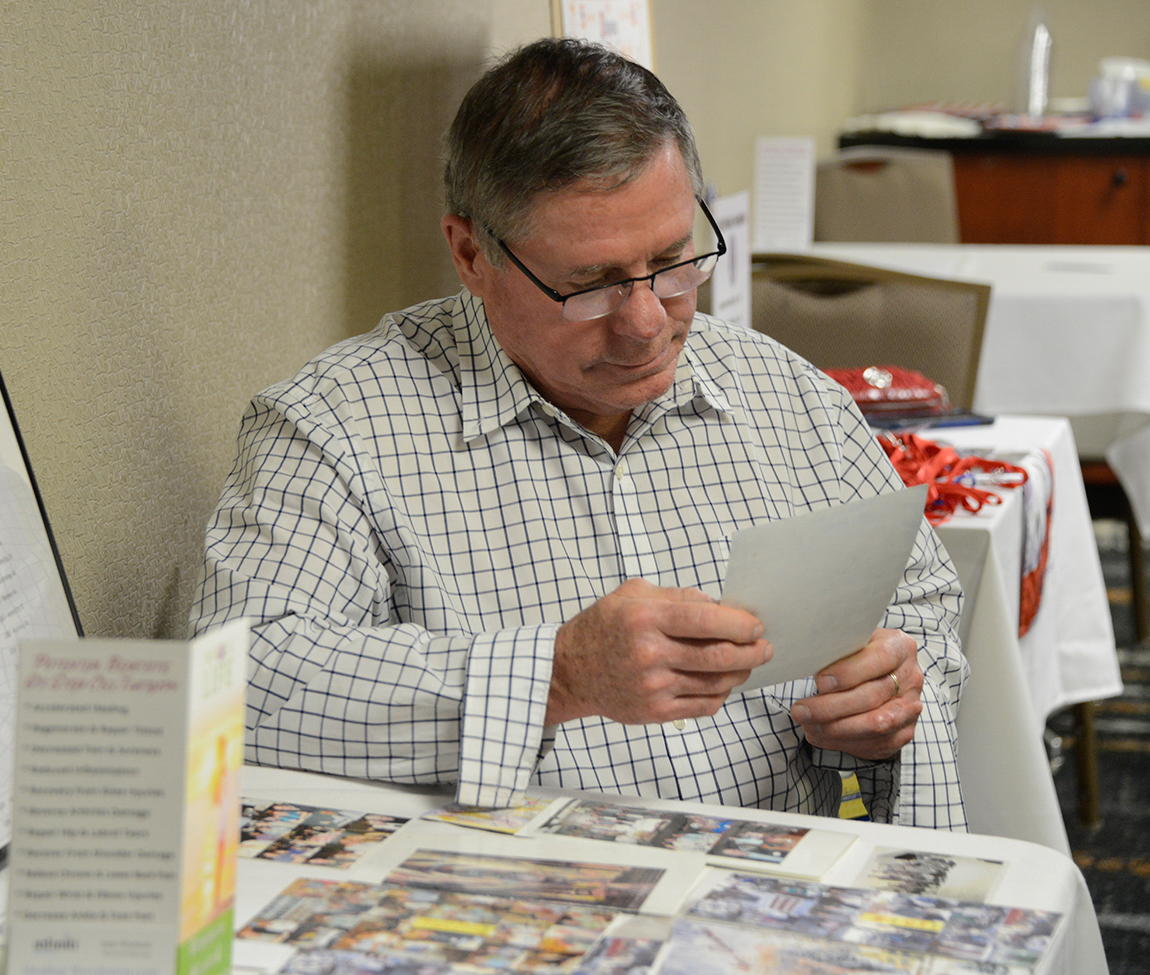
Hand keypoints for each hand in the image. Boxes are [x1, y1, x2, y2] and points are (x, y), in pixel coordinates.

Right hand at [547, 579, 770, 725]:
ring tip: (746, 664)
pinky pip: (702, 706)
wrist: (570, 671)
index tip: (755, 626)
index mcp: (645, 618)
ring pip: (715, 684)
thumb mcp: (632, 594)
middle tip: (764, 648)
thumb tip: (717, 606)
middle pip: (717, 657)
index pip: (704, 620)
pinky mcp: (654, 711)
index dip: (738, 624)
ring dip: (740, 674)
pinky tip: (722, 684)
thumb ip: (676, 595)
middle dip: (751, 652)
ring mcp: (652, 686)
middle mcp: (649, 654)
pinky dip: (720, 695)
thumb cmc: (602, 627)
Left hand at [790, 628, 922, 760]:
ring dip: (835, 728)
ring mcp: (910, 708)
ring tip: (807, 724)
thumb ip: (838, 647)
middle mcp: (911, 678)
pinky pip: (874, 744)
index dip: (849, 672)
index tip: (820, 681)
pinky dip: (842, 742)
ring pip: (875, 724)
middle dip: (831, 706)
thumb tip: (809, 657)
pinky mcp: (903, 732)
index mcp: (900, 647)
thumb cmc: (857, 656)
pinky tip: (819, 735)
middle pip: (872, 696)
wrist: (880, 675)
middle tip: (800, 710)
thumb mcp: (850, 642)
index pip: (879, 658)